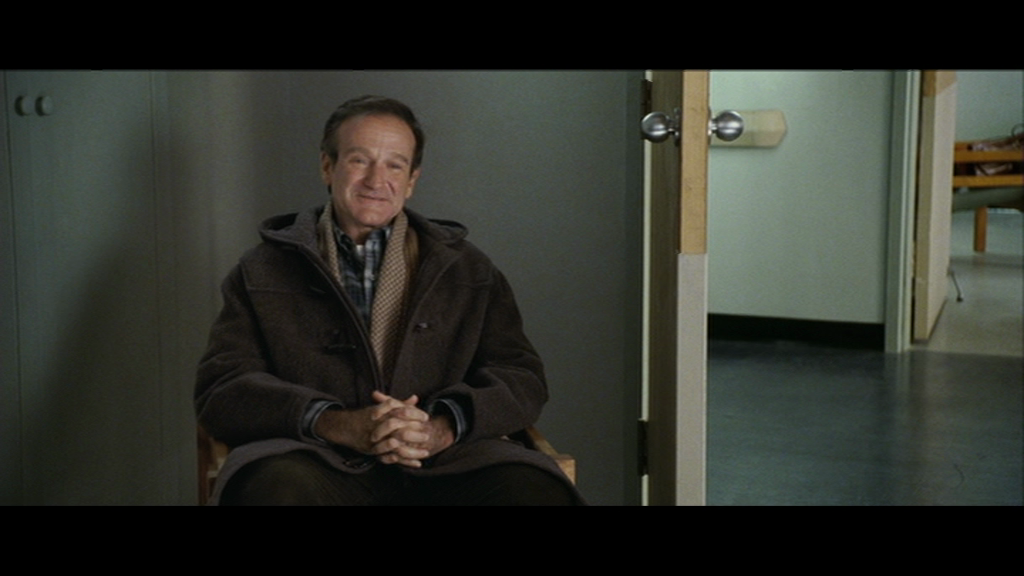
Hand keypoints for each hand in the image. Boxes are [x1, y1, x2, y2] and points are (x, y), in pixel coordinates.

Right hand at [313, 392, 454, 467]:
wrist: (345, 427)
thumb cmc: (369, 417)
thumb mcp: (384, 408)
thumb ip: (400, 404)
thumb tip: (415, 398)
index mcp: (382, 413)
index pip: (400, 411)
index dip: (415, 414)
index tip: (426, 417)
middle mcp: (378, 426)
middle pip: (398, 429)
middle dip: (414, 433)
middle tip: (427, 434)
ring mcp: (376, 440)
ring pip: (395, 446)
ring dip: (412, 451)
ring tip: (425, 452)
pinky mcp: (374, 451)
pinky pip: (391, 458)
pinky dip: (404, 462)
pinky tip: (417, 464)